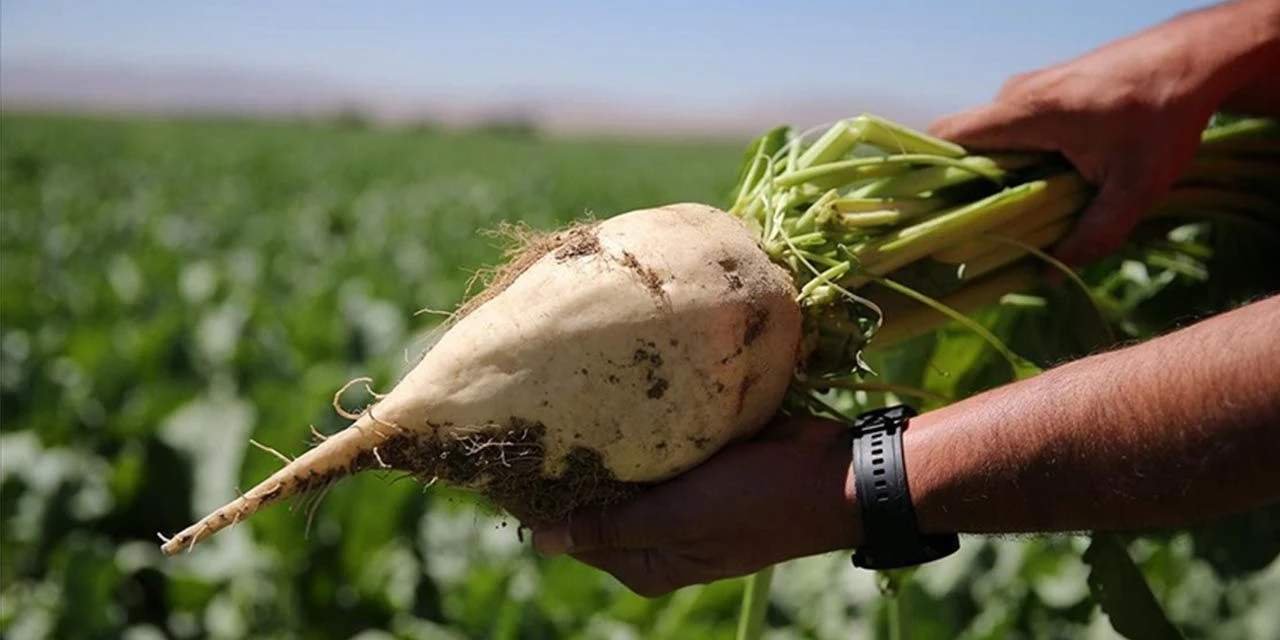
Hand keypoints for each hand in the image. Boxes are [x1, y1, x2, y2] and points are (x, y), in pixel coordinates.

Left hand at [530, 417, 859, 596]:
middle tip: (527, 412)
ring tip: (557, 393)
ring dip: (600, 436)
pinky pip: (653, 440)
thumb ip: (612, 528)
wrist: (835, 476)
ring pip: (622, 465)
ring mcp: (678, 494)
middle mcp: (657, 531)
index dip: (539, 498)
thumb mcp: (679, 520)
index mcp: (648, 560)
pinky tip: (607, 388)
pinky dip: (635, 422)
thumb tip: (539, 541)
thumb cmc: (757, 504)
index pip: (574, 532)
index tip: (504, 455)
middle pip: (595, 499)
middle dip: (568, 463)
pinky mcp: (698, 459)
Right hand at [929, 3, 1268, 265]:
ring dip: (994, 173)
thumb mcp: (1136, 187)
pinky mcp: (1045, 91)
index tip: (930, 214)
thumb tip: (1051, 274)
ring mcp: (1029, 89)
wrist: (1197, 58)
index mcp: (1025, 112)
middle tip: (973, 227)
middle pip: (962, 143)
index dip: (929, 175)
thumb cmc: (1166, 117)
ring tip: (1011, 212)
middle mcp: (1016, 95)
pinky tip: (1039, 184)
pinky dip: (1014, 158)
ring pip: (988, 137)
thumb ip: (1094, 235)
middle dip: (963, 185)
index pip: (946, 137)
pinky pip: (1010, 128)